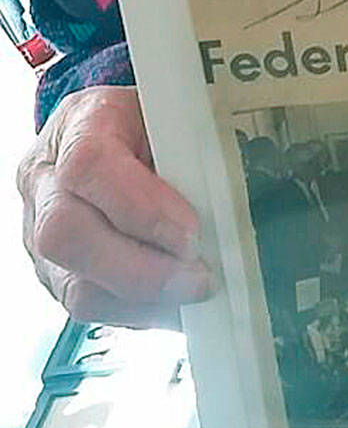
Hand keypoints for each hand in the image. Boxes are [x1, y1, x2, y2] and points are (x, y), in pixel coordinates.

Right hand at [17, 87, 212, 329]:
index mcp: (78, 124)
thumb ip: (190, 150)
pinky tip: (175, 300)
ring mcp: (39, 234)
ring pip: (74, 286)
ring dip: (145, 299)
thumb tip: (227, 201)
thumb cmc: (148, 124)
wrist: (115, 134)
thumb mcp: (172, 115)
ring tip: (193, 290)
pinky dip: (141, 312)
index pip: (89, 165)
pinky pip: (91, 310)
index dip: (141, 207)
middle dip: (142, 269)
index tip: (191, 232)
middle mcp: (46, 182)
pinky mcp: (57, 274)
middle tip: (199, 276)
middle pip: (66, 235)